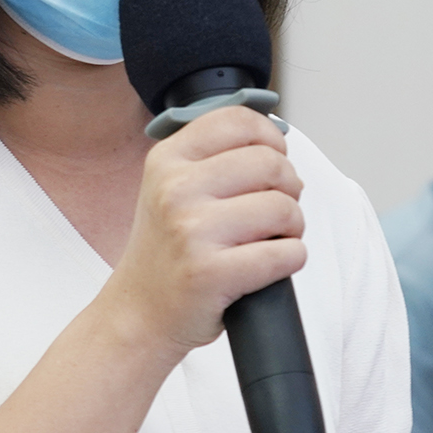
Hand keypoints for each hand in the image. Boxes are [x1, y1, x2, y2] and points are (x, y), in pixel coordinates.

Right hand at [103, 106, 305, 353]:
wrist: (139, 312)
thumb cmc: (167, 250)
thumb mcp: (171, 186)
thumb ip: (215, 157)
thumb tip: (278, 145)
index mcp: (168, 159)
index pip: (238, 120)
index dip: (271, 137)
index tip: (275, 156)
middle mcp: (175, 189)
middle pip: (271, 163)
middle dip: (289, 188)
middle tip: (277, 209)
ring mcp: (191, 231)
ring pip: (284, 208)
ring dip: (293, 227)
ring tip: (272, 238)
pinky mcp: (211, 273)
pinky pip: (286, 254)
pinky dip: (291, 259)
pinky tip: (269, 264)